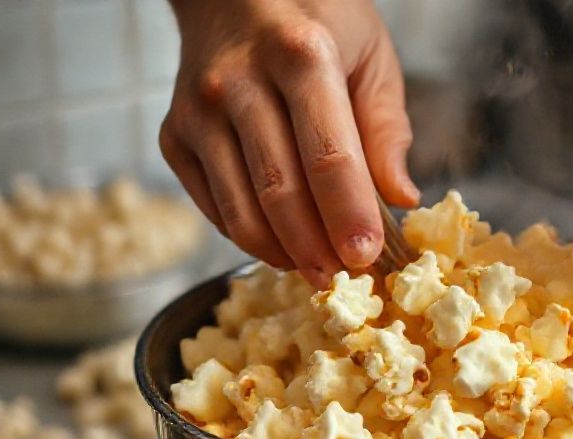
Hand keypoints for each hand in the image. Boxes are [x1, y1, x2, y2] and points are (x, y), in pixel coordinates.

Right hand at [160, 0, 417, 286]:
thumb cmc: (314, 20)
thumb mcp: (370, 55)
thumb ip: (386, 129)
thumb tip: (399, 200)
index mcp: (300, 54)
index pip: (327, 154)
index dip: (348, 214)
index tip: (369, 257)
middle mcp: (238, 82)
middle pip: (279, 190)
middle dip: (317, 248)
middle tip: (346, 280)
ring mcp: (197, 113)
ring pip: (241, 209)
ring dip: (283, 254)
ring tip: (317, 269)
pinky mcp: (173, 137)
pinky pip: (214, 208)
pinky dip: (250, 237)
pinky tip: (282, 242)